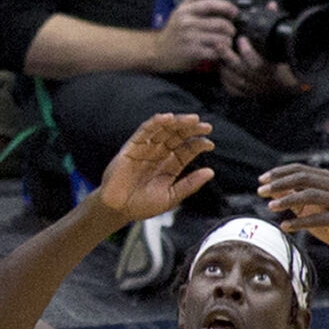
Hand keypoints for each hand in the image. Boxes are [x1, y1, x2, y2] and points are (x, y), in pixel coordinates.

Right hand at [97, 113, 214, 220]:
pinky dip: (154, 123)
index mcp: (170, 165)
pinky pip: (143, 131)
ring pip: (163, 130)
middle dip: (191, 130)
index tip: (209, 144)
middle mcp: (159, 154)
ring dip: (177, 122)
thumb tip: (211, 172)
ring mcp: (145, 149)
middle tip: (206, 126)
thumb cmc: (142, 205)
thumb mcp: (171, 197)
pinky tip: (166, 118)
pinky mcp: (131, 147)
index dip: (198, 144)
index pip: (187, 149)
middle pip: (177, 136)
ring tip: (192, 119)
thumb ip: (189, 185)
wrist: (118, 210)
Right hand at [153, 0, 237, 71]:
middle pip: (220, 24)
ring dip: (227, 41)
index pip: (211, 5)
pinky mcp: (193, 53)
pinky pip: (215, 51)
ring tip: (225, 41)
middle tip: (230, 31)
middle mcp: (187, 24)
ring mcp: (190, 39)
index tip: (234, 12)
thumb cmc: (172, 32)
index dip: (227, 7)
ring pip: (220, 39)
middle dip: (230, 29)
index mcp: (186, 11)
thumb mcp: (180, 10)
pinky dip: (220, 52)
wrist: (158, 52)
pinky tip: (218, 51)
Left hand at [218, 18, 302, 98]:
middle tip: (219, 43)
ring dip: (223, 66)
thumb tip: (271, 5)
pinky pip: (230, 88)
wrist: (287, 88)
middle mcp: (258, 79)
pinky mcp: (246, 94)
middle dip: (227, 55)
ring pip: (231, 78)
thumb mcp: (282, 45)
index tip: (241, 39)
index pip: (256, 61)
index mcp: (269, 68)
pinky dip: (225, 79)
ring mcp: (250, 88)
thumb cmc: (285, 64)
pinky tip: (223, 70)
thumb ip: (275, 25)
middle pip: (238, 68)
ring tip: (218, 54)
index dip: (247, 50)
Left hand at [259, 163, 328, 259]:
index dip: (279, 173)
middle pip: (304, 179)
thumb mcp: (304, 207)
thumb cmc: (325, 221)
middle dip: (280, 184)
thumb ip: (288, 196)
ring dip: (288, 200)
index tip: (261, 180)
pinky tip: (285, 226)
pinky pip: (319, 218)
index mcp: (326, 179)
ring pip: (311, 195)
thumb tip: (267, 189)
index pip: (299, 169)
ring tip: (271, 206)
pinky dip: (300, 222)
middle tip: (261, 191)